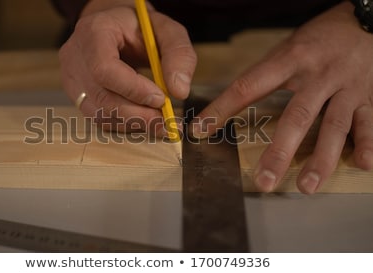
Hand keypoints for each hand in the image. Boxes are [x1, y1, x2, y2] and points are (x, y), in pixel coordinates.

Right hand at [59, 0, 195, 133]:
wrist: (115, 28)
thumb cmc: (139, 27)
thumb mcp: (165, 30)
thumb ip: (179, 54)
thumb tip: (180, 91)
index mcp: (94, 32)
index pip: (104, 69)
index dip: (132, 89)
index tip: (161, 99)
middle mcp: (75, 56)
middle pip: (101, 96)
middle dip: (137, 114)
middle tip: (165, 122)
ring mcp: (72, 78)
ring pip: (99, 112)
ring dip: (132, 122)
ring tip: (158, 122)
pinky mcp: (77, 95)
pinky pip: (98, 118)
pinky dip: (124, 123)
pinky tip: (142, 118)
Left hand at [191, 2, 372, 193]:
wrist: (366, 20)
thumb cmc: (318, 40)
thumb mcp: (287, 49)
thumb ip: (265, 76)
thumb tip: (232, 102)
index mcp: (290, 61)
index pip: (249, 87)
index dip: (222, 109)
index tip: (200, 130)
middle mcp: (318, 75)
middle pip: (296, 116)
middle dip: (280, 151)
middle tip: (264, 180)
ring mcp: (346, 87)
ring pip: (333, 126)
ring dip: (321, 158)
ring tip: (306, 186)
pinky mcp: (368, 96)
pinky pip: (368, 122)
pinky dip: (367, 144)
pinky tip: (363, 164)